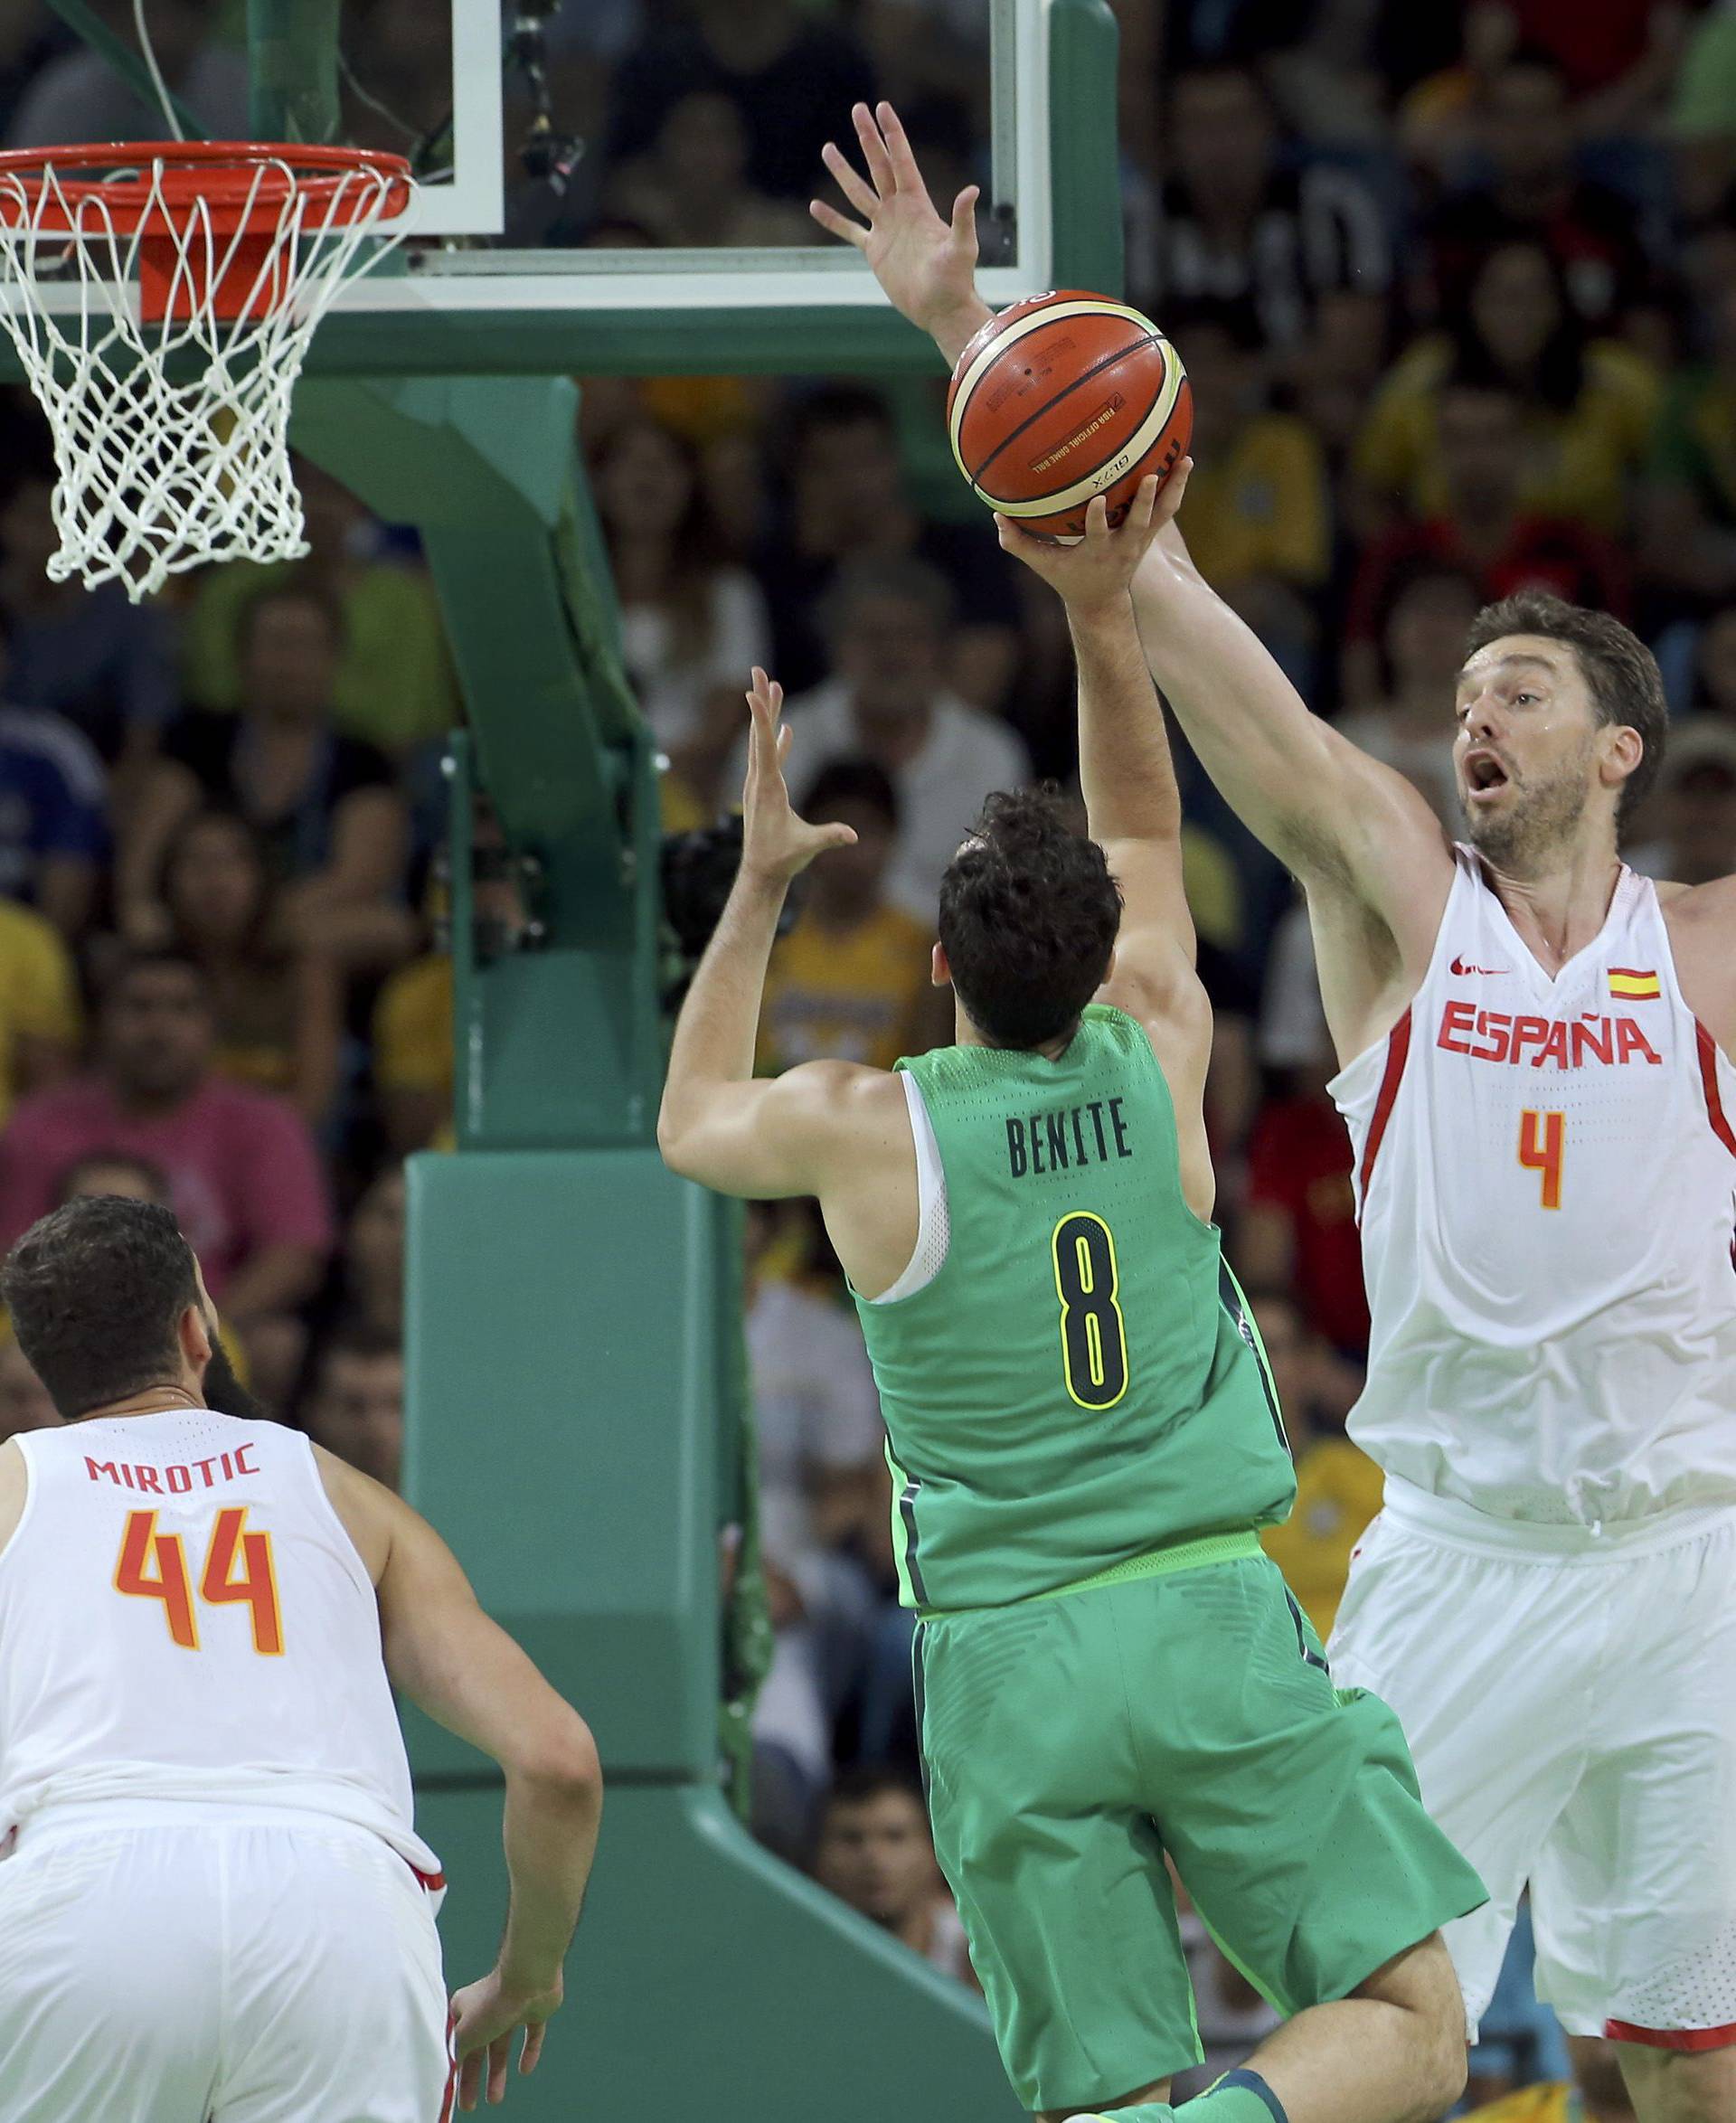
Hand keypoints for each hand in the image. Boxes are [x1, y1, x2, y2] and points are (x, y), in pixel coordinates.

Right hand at [450, 1968, 560, 2109]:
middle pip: (479, 2049)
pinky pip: (531, 2035)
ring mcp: (512, 2008)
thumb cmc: (491, 2003)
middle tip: (470, 2105)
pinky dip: (528, 2052)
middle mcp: (486, 2008)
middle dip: (474, 2078)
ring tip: (495, 2099)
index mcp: (465, 2009)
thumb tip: (454, 2071)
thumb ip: (459, 2054)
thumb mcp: (464, 2034)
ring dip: (498, 2072)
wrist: (529, 1978)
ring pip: (502, 2045)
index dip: (456, 2068)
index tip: (452, 2090)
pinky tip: (525, 2069)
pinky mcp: (534, 2010)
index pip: (458, 2044)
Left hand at [740, 668, 856, 887]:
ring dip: (769, 715)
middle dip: (761, 702)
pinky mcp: (765, 789)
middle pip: (760, 733)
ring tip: (773, 688)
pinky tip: (787, 728)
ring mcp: (760, 783)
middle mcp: (760, 779)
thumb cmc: (782, 859)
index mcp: (769, 787)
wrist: (761, 872)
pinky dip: (778, 741)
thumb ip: (829, 837)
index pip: (763, 746)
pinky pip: (772, 758)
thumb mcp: (807, 847)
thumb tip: (852, 834)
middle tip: (758, 671)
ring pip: (763, 741)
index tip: (752, 691)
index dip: (760, 718)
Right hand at [811, 101, 988, 358]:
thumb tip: (971, 190)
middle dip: (868, 138)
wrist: (940, 309)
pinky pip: (849, 230)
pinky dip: (833, 220)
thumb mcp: (962, 247)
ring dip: (844, 171)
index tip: (881, 107)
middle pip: (879, 166)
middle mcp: (899, 211)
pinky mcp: (874, 251)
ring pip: (859, 192)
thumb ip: (962, 218)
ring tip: (828, 148)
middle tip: (856, 109)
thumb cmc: (955, 280)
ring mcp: (885, 229)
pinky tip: (816, 206)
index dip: (892, 134)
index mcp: (917, 204)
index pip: (902, 161)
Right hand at [994, 466, 1192, 613]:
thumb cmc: (1068, 577)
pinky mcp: (1151, 533)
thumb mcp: (1043, 564)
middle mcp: (1124, 545)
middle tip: (1149, 475)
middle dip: (1144, 501)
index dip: (1099, 518)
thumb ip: (1018, 543)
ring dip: (1174, 487)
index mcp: (1098, 551)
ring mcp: (1141, 539)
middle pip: (1138, 522)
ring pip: (1163, 512)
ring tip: (1185, 459)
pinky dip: (1176, 485)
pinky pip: (1168, 508)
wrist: (1102, 600)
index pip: (1098, 534)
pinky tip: (1183, 459)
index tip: (1098, 498)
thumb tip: (995, 516)